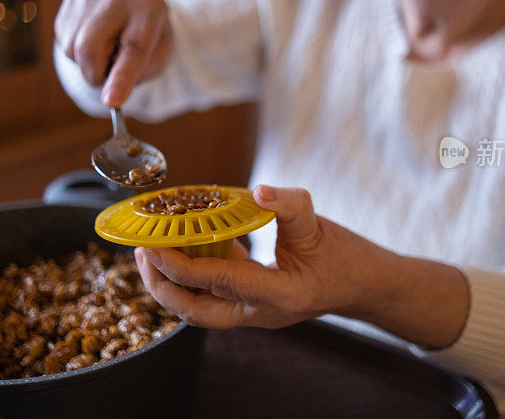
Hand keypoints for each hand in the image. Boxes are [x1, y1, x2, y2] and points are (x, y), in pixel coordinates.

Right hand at [54, 0, 171, 106]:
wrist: (138, 9)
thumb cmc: (150, 40)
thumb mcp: (157, 59)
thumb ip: (135, 77)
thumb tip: (109, 98)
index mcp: (151, 10)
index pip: (133, 49)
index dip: (121, 79)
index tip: (112, 102)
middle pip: (89, 48)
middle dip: (95, 74)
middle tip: (108, 75)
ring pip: (72, 49)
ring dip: (87, 63)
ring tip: (107, 49)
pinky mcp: (72, 0)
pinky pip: (64, 41)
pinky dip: (77, 51)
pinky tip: (95, 39)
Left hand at [135, 184, 470, 347]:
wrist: (363, 285)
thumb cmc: (344, 256)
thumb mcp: (318, 224)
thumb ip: (288, 205)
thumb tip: (258, 190)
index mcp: (279, 294)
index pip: (219, 281)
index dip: (181, 264)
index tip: (152, 245)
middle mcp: (262, 312)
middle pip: (197, 312)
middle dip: (162, 287)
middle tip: (141, 254)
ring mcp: (256, 313)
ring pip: (201, 310)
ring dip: (173, 285)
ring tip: (151, 254)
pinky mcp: (253, 306)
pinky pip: (213, 297)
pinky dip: (193, 277)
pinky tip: (186, 249)